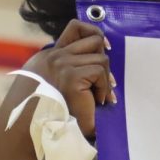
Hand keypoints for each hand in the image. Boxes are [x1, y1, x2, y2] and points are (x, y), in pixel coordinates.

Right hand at [29, 19, 114, 135]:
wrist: (53, 131)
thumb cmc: (63, 111)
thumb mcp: (68, 81)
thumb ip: (77, 64)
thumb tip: (102, 48)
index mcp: (52, 55)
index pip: (75, 28)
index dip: (94, 31)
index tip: (107, 46)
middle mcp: (55, 56)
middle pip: (95, 40)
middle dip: (105, 62)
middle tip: (105, 85)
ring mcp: (62, 64)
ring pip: (101, 59)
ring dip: (104, 80)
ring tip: (98, 97)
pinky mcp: (71, 75)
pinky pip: (99, 72)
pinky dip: (103, 88)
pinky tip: (96, 101)